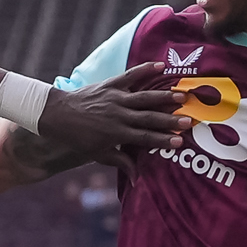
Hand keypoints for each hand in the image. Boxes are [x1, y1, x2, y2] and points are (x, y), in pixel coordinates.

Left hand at [36, 62, 196, 164]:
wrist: (58, 115)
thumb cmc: (80, 138)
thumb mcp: (99, 153)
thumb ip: (121, 163)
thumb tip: (138, 180)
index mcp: (117, 134)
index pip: (144, 138)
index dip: (162, 140)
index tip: (180, 142)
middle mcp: (118, 115)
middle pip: (148, 118)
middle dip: (169, 120)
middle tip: (189, 121)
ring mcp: (115, 98)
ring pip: (143, 97)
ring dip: (163, 97)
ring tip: (182, 96)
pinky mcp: (110, 84)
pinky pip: (130, 76)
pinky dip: (145, 70)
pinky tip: (161, 66)